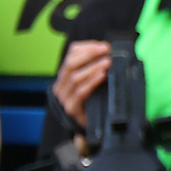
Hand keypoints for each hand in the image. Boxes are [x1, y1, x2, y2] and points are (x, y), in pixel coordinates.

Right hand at [51, 40, 111, 155]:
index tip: (103, 45)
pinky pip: (80, 92)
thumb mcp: (92, 80)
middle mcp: (61, 84)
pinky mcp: (71, 108)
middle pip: (71, 63)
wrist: (88, 125)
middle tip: (106, 50)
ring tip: (107, 62)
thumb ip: (96, 66)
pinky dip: (91, 82)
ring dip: (93, 67)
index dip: (87, 47)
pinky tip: (101, 76)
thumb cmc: (91, 100)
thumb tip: (109, 50)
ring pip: (75, 77)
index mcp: (65, 74)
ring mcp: (64, 97)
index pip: (71, 53)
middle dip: (89, 54)